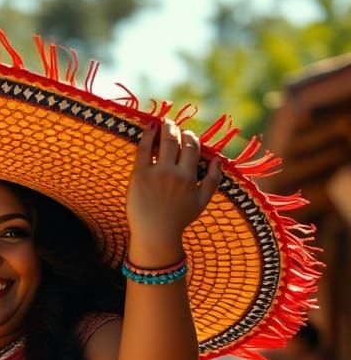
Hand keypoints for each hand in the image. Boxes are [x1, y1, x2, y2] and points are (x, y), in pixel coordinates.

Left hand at [126, 120, 221, 260]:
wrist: (155, 235)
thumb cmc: (178, 220)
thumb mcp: (202, 202)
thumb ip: (213, 179)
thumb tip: (219, 158)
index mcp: (189, 177)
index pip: (192, 147)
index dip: (191, 137)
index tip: (187, 136)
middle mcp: (174, 173)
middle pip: (177, 141)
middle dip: (177, 130)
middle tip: (173, 126)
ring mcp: (156, 173)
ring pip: (163, 141)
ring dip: (164, 128)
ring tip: (163, 124)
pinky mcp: (139, 176)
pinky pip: (143, 149)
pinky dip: (147, 135)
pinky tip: (150, 127)